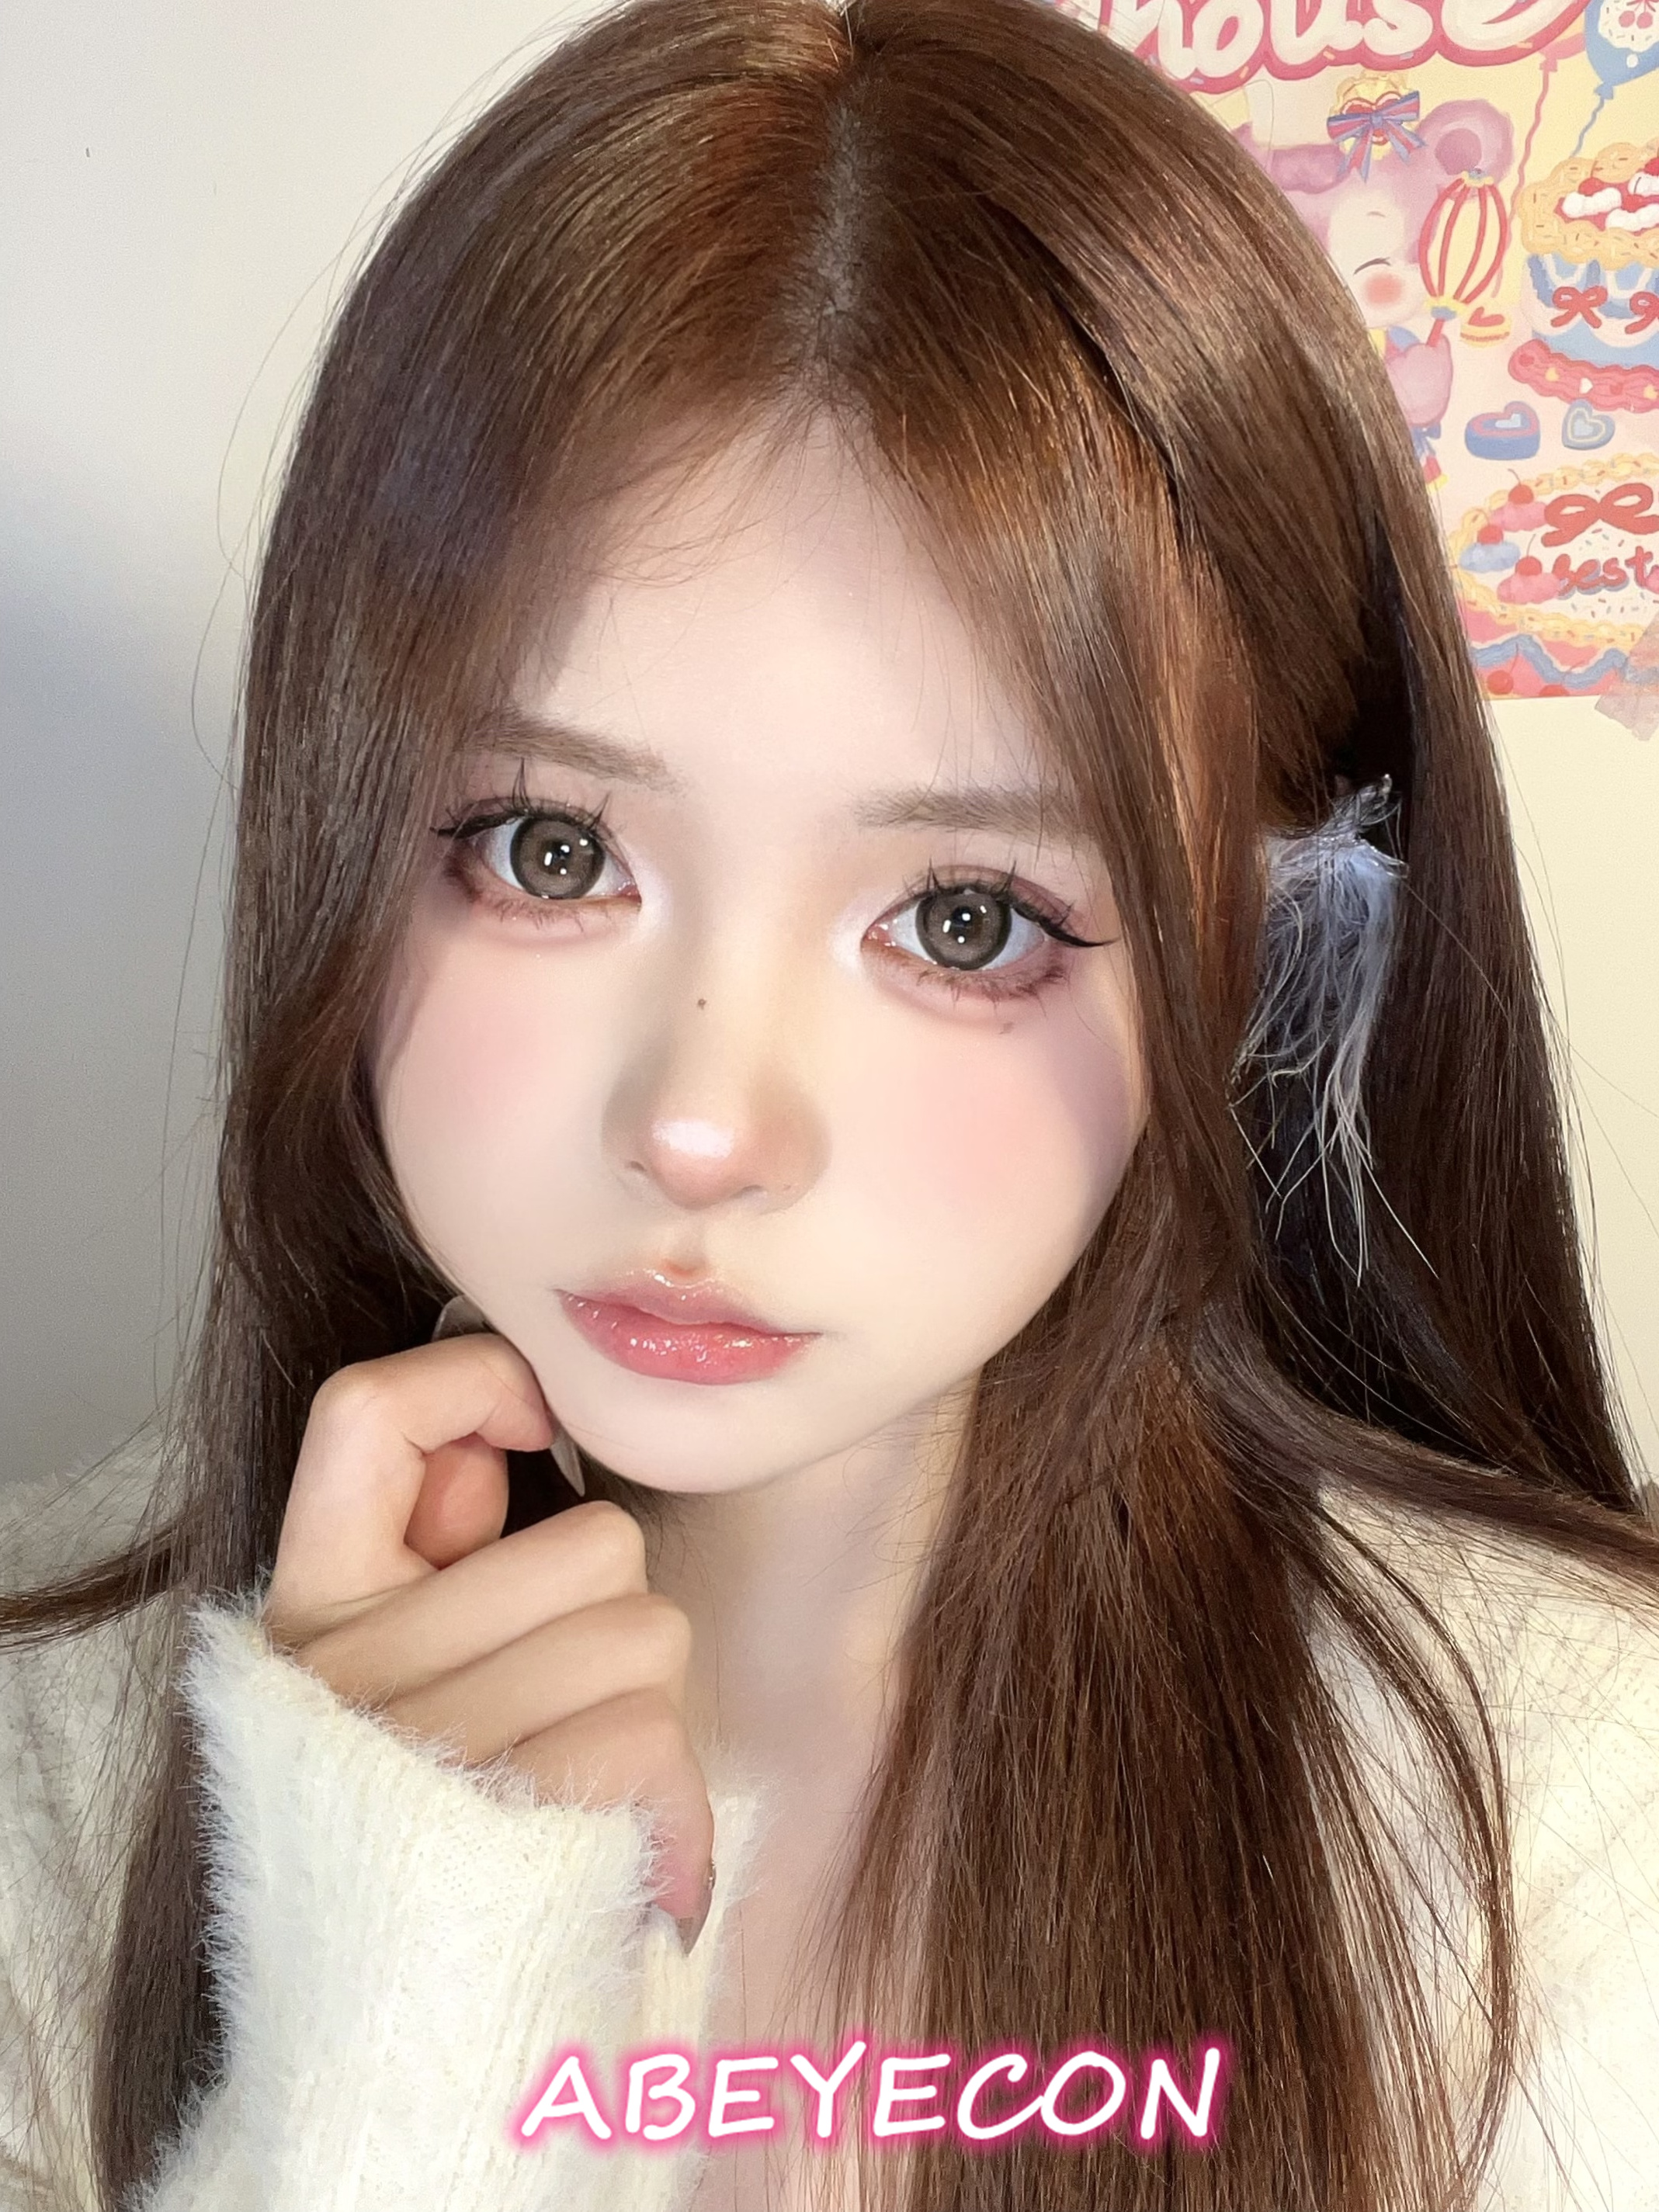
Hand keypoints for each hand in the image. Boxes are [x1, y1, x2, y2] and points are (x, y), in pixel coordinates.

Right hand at [260, 1335, 715, 1944]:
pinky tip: (632, 1856)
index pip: (362, 1412)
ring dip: (647, 1707)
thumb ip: (440, 1539)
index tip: (530, 1430)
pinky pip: (654, 1737)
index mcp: (312, 1608)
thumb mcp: (405, 1662)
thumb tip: (511, 1427)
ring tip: (580, 1780)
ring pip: (646, 1631)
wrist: (411, 2031)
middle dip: (613, 1613)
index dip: (471, 1383)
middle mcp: (345, 1675)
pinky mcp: (507, 1819)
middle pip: (595, 1541)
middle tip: (557, 1696)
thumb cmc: (448, 1811)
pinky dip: (674, 1802)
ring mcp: (421, 1748)